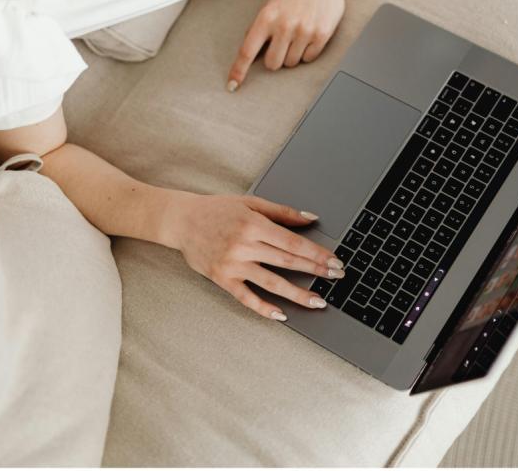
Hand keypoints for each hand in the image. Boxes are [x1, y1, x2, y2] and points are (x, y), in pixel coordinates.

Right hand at [167, 193, 343, 320]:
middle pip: (287, 261)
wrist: (181, 220)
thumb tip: (312, 218)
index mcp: (254, 224)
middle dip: (315, 271)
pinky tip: (281, 315)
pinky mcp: (222, 278)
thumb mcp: (251, 203)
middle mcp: (244, 245)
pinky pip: (246, 297)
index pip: (293, 242)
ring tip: (318, 302)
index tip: (334, 261)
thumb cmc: (217, 210)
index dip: (316, 253)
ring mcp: (233, 264)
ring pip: (271, 282)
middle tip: (336, 278)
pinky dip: (263, 308)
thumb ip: (283, 212)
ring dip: (297, 294)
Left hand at [227, 0, 345, 90]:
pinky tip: (309, 36)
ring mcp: (304, 31)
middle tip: (281, 46)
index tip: (232, 85)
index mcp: (267, 17)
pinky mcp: (321, 35)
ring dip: (292, 55)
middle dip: (276, 59)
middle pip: (272, 64)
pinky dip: (307, 52)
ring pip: (291, 63)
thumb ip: (259, 28)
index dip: (239, 70)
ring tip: (297, 36)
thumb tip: (251, 53)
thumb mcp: (270, 6)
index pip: (247, 50)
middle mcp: (284, 25)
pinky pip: (309, 58)